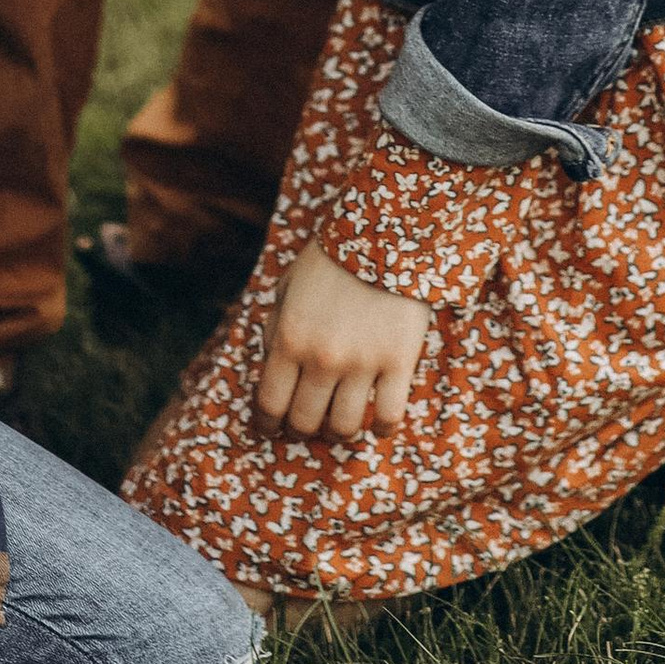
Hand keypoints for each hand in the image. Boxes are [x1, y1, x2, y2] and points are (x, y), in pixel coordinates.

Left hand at [256, 237, 430, 437]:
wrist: (387, 230)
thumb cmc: (331, 258)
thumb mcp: (287, 286)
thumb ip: (274, 327)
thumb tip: (269, 367)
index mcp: (289, 338)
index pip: (270, 404)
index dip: (266, 424)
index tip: (270, 429)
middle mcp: (323, 357)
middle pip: (305, 422)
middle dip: (300, 430)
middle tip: (305, 426)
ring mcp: (363, 363)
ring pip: (344, 427)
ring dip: (337, 433)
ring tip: (338, 425)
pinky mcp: (398, 362)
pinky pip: (389, 416)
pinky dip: (380, 429)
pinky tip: (376, 425)